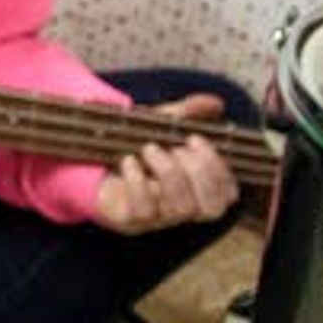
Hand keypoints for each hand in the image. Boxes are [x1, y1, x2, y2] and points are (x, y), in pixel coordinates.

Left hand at [94, 92, 239, 233]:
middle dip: (198, 171)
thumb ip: (188, 115)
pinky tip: (129, 162)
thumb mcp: (162, 128)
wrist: (94, 167)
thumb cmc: (138, 151)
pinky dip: (138, 183)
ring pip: (180, 209)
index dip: (219, 169)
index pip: (227, 195)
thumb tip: (215, 102)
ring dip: (169, 173)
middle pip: (210, 208)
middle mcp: (183, 210)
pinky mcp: (131, 220)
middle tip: (176, 146)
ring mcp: (158, 219)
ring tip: (149, 149)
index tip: (195, 138)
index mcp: (197, 192)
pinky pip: (143, 211)